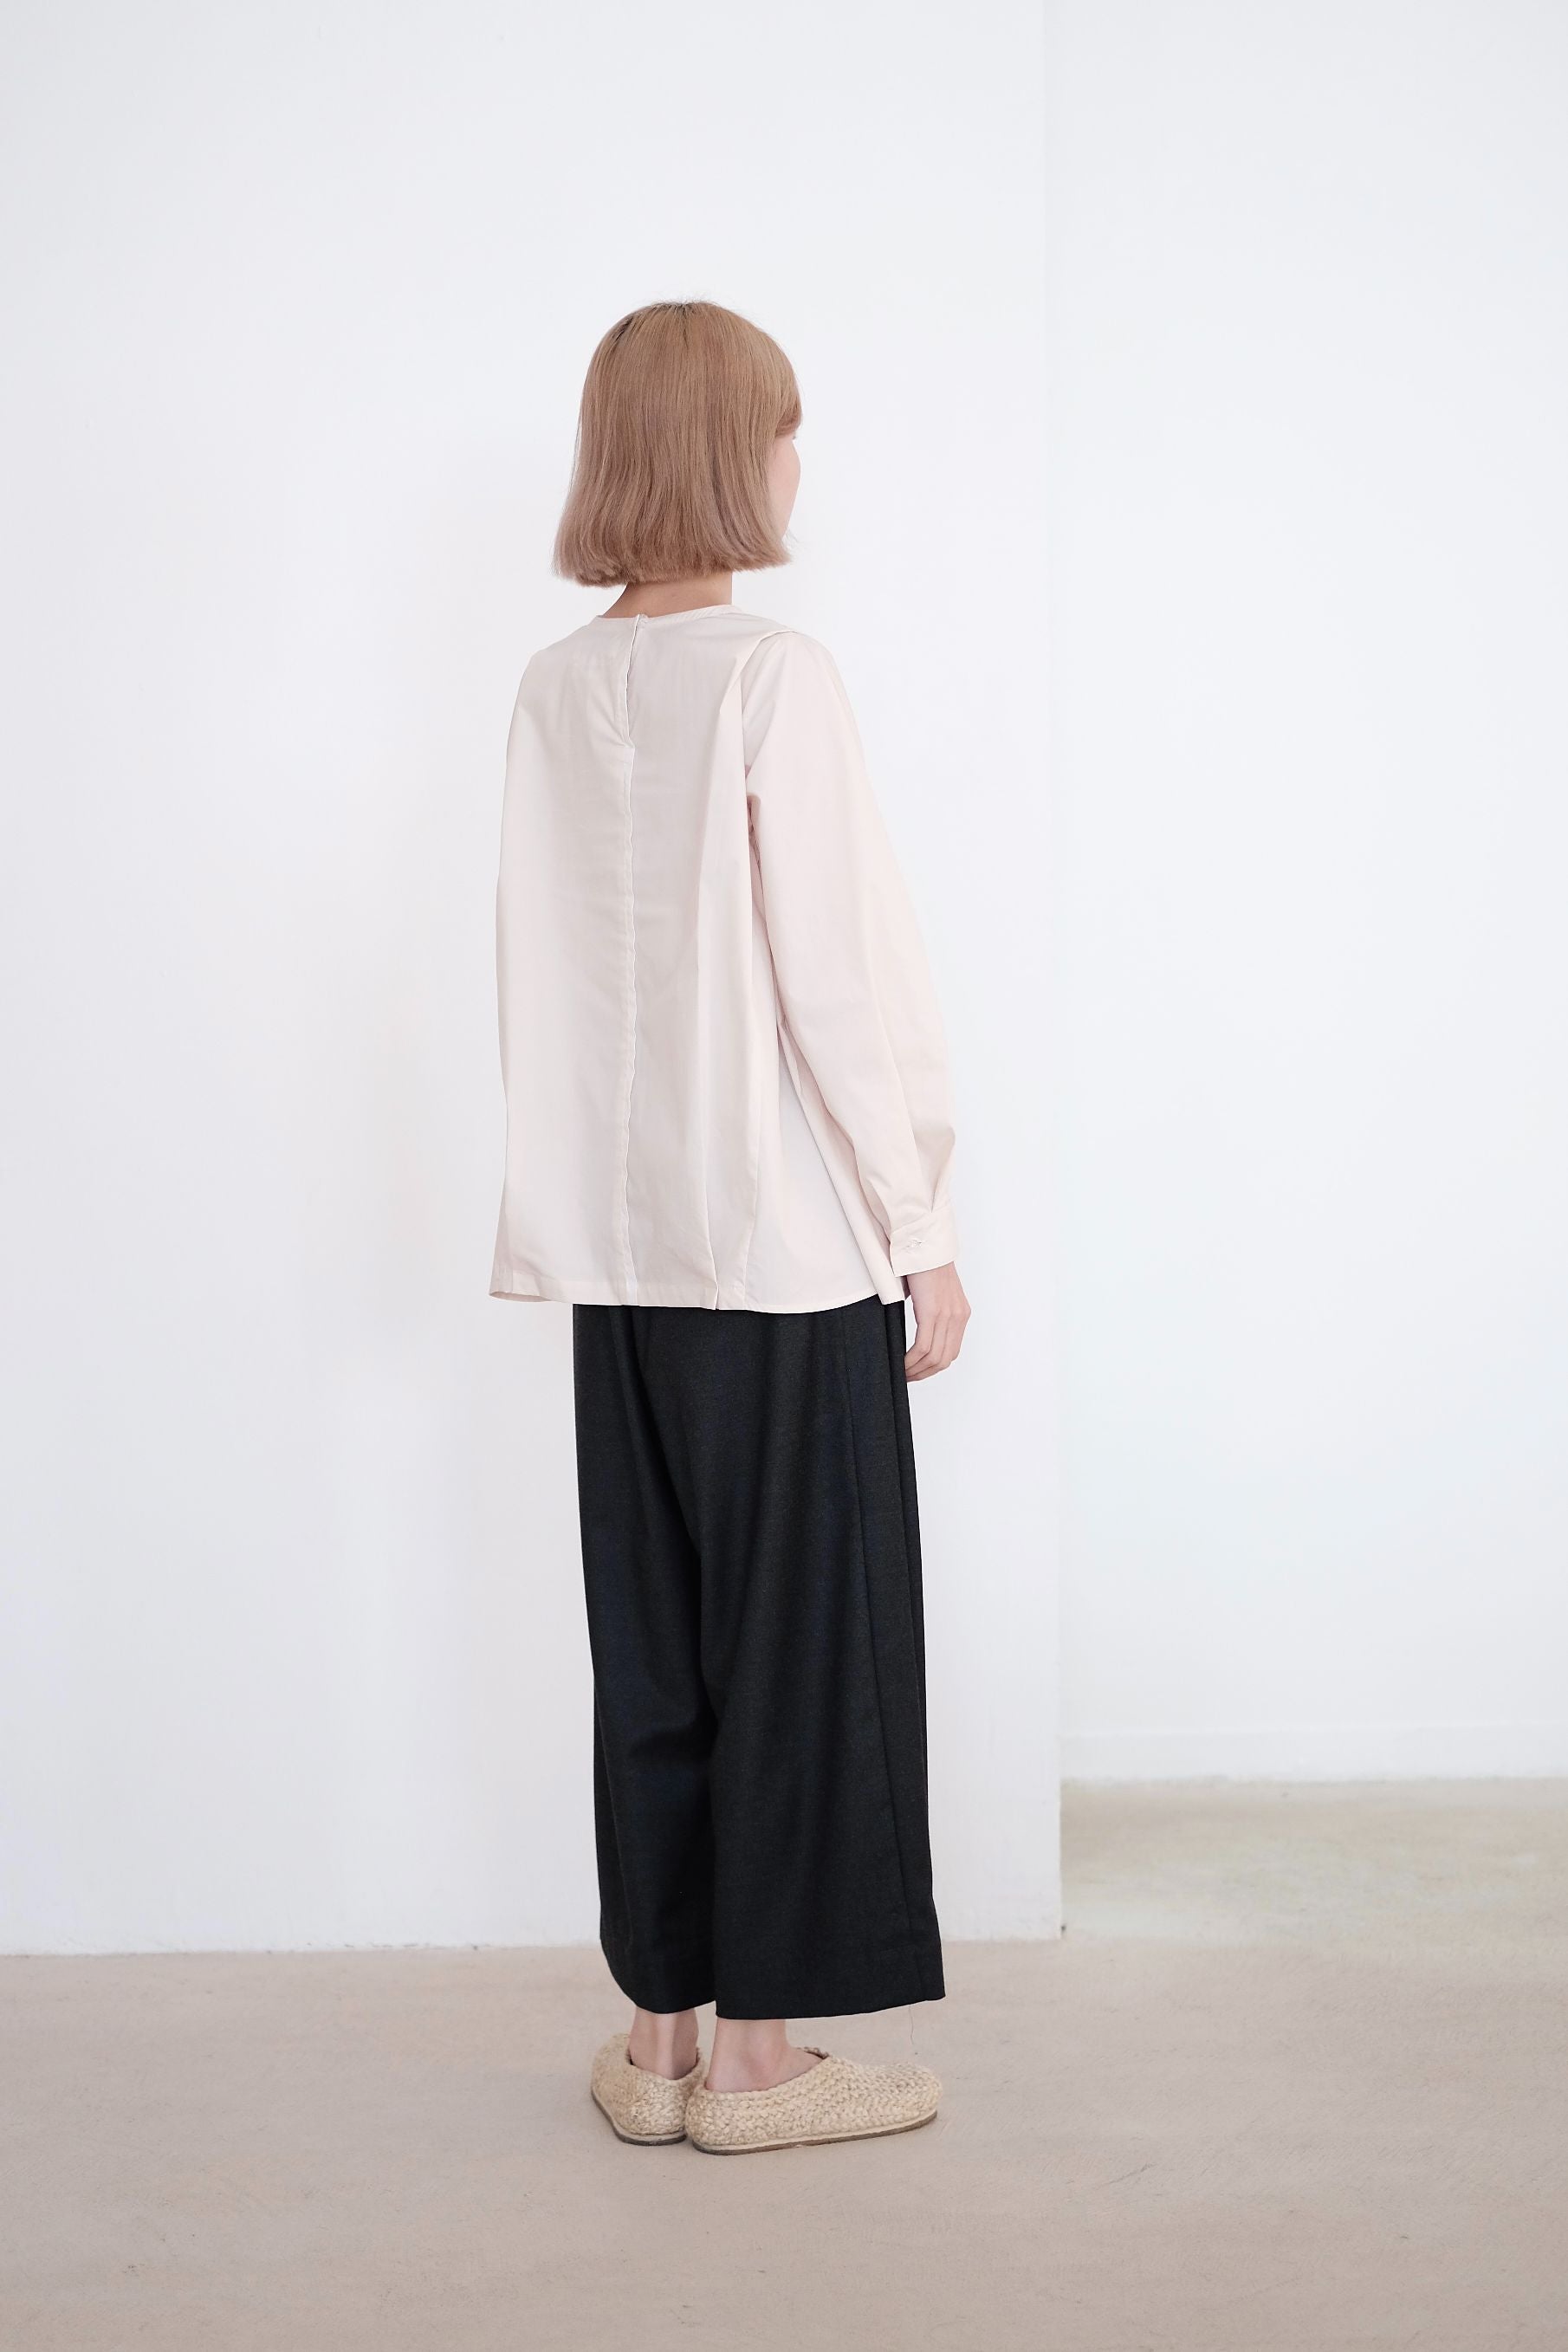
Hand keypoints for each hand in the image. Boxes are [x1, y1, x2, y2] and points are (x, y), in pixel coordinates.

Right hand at [904, 1263, 970, 1381]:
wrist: (923, 1243)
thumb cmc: (922, 1264)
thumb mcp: (932, 1293)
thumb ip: (930, 1312)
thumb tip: (916, 1327)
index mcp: (960, 1313)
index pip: (951, 1352)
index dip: (934, 1367)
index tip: (917, 1371)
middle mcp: (958, 1317)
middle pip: (944, 1360)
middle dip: (924, 1374)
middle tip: (906, 1377)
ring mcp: (947, 1316)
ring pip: (934, 1357)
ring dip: (916, 1370)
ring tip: (901, 1373)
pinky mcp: (933, 1312)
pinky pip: (923, 1347)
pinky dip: (911, 1360)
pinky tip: (901, 1363)